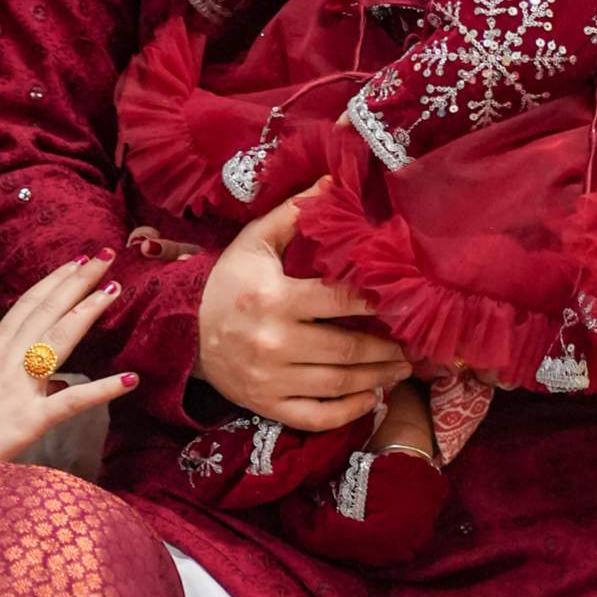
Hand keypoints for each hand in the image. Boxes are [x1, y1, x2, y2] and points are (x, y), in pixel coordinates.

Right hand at [0, 259, 134, 465]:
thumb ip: (17, 384)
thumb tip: (60, 386)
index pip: (26, 307)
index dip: (54, 282)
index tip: (75, 262)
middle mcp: (5, 362)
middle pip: (46, 311)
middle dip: (77, 281)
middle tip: (105, 254)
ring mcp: (17, 388)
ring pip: (58, 339)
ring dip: (87, 311)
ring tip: (115, 288)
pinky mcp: (26, 421)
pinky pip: (72, 402)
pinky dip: (103, 389)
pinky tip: (130, 379)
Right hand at [193, 194, 411, 431]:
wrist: (183, 332)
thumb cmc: (228, 282)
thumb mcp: (254, 242)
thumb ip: (294, 214)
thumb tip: (333, 181)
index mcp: (275, 298)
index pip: (340, 301)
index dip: (378, 302)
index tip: (406, 302)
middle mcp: (274, 342)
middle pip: (346, 350)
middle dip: (387, 349)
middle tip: (413, 345)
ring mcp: (271, 378)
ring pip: (338, 384)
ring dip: (377, 378)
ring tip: (401, 369)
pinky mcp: (267, 404)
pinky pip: (316, 416)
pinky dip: (349, 412)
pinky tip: (370, 398)